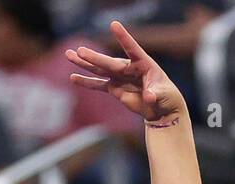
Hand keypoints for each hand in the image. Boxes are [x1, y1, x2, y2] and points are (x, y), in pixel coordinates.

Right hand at [67, 21, 187, 123]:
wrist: (160, 108)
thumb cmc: (166, 96)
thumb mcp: (163, 94)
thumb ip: (155, 93)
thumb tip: (149, 97)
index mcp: (143, 63)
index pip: (132, 48)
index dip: (123, 37)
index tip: (114, 24)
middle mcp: (128, 67)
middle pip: (109, 62)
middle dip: (95, 57)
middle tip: (80, 51)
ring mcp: (119, 77)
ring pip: (99, 69)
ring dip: (84, 63)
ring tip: (69, 55)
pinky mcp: (114, 88)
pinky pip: (98, 84)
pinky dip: (86, 82)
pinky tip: (73, 77)